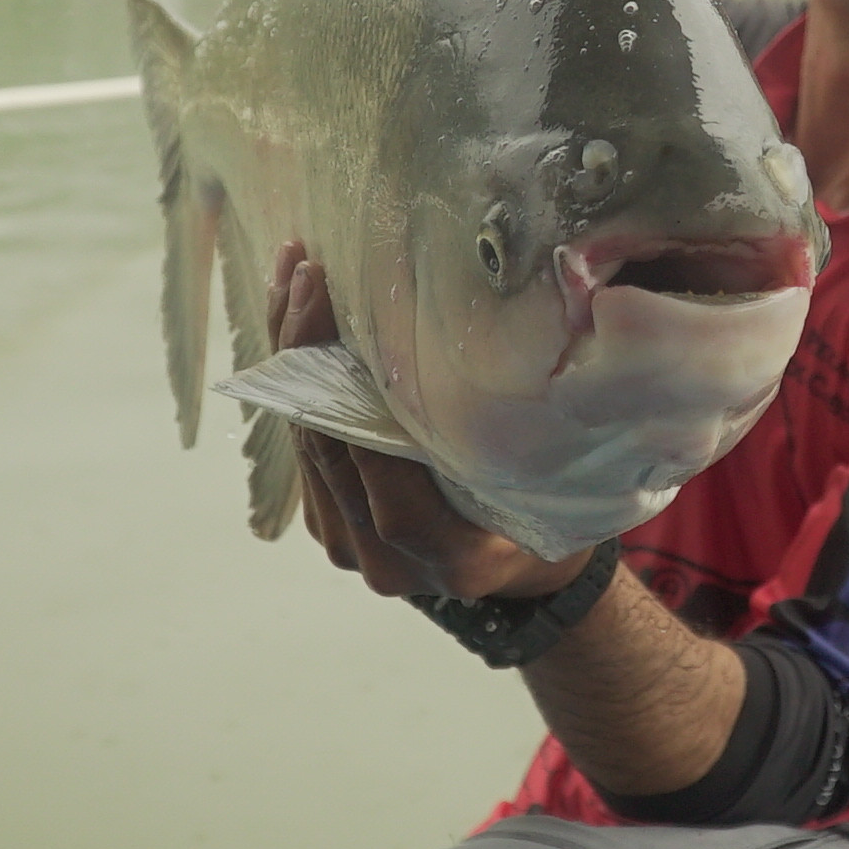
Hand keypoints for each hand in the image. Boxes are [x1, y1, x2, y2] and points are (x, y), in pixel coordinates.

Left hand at [267, 242, 593, 601]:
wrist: (523, 578)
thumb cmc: (553, 510)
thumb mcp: (557, 474)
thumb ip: (522, 431)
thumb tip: (522, 328)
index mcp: (452, 552)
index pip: (378, 463)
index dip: (347, 382)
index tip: (334, 300)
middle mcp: (387, 559)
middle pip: (326, 444)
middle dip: (308, 351)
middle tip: (305, 270)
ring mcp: (349, 548)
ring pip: (304, 442)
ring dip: (290, 355)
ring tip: (290, 274)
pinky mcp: (329, 525)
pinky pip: (303, 448)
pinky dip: (293, 383)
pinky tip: (292, 318)